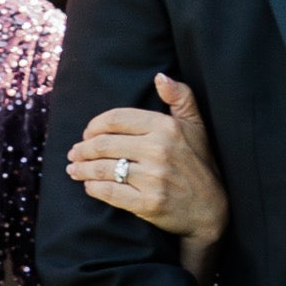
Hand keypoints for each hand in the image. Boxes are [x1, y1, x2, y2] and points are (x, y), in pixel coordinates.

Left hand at [66, 75, 228, 255]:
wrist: (211, 209)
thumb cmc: (200, 164)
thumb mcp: (196, 125)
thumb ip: (181, 96)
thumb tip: (160, 76)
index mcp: (166, 127)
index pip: (117, 118)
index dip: (95, 126)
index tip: (87, 133)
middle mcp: (158, 150)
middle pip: (104, 144)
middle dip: (82, 148)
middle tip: (74, 153)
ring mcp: (153, 178)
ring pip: (102, 168)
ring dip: (81, 168)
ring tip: (74, 169)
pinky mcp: (147, 203)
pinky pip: (109, 192)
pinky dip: (93, 188)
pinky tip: (89, 186)